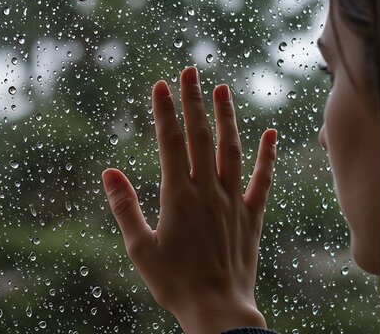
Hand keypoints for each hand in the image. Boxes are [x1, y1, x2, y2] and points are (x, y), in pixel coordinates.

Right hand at [101, 67, 276, 333]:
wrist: (217, 310)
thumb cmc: (174, 283)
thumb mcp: (140, 248)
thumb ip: (124, 207)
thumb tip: (108, 172)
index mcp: (178, 197)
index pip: (171, 143)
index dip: (165, 111)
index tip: (161, 84)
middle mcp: (207, 192)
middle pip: (201, 137)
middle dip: (194, 101)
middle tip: (190, 71)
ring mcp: (232, 202)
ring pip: (231, 150)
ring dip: (226, 117)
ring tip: (222, 89)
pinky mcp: (251, 216)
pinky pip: (262, 180)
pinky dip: (267, 156)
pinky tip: (271, 132)